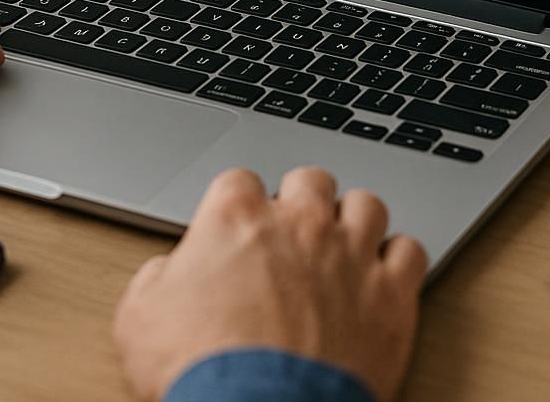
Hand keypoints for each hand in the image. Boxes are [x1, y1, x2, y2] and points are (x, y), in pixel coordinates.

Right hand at [113, 167, 428, 401]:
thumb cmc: (200, 371)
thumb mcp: (138, 319)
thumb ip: (157, 279)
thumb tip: (165, 275)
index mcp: (236, 218)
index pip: (239, 180)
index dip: (237, 204)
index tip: (236, 226)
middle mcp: (299, 224)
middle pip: (310, 179)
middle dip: (301, 199)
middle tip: (293, 230)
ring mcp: (351, 255)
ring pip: (368, 205)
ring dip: (354, 220)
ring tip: (344, 243)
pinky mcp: (391, 296)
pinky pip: (411, 251)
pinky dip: (399, 259)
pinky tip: (384, 274)